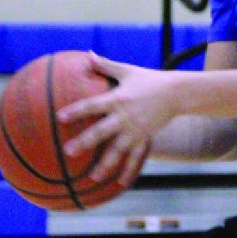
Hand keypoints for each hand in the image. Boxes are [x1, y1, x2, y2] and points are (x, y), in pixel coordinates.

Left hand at [56, 52, 172, 185]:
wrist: (177, 92)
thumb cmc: (149, 79)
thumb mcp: (127, 70)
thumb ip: (106, 64)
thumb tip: (88, 54)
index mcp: (118, 98)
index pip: (93, 105)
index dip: (77, 110)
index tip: (60, 117)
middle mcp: (125, 116)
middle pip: (102, 131)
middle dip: (85, 142)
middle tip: (68, 152)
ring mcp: (136, 129)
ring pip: (118, 150)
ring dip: (105, 164)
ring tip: (93, 177)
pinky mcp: (145, 138)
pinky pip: (136, 157)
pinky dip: (129, 170)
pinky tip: (120, 183)